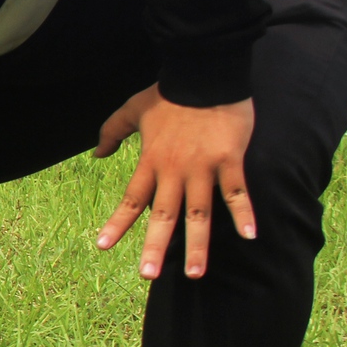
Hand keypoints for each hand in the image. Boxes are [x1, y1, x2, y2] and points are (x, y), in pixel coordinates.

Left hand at [93, 85, 255, 279]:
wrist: (205, 71)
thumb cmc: (168, 92)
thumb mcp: (132, 109)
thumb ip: (112, 132)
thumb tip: (96, 154)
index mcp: (150, 161)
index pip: (130, 199)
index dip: (117, 223)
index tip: (103, 246)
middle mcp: (174, 170)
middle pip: (163, 215)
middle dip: (155, 246)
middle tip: (148, 275)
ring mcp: (204, 167)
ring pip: (199, 213)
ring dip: (198, 244)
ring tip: (196, 274)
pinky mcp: (231, 160)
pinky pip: (237, 192)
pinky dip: (244, 214)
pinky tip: (250, 237)